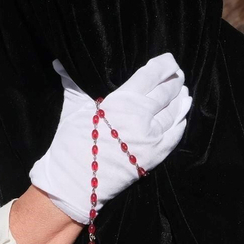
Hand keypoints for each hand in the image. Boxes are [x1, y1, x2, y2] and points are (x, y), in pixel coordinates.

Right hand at [30, 53, 191, 222]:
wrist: (73, 182)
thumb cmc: (71, 142)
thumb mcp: (73, 107)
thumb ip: (73, 82)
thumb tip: (60, 63)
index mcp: (121, 101)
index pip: (152, 75)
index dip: (165, 65)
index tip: (169, 61)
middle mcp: (141, 117)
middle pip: (167, 92)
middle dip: (175, 81)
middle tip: (178, 74)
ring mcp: (151, 137)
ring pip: (174, 112)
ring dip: (181, 100)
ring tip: (183, 91)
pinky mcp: (156, 156)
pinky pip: (175, 135)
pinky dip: (181, 122)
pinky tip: (183, 115)